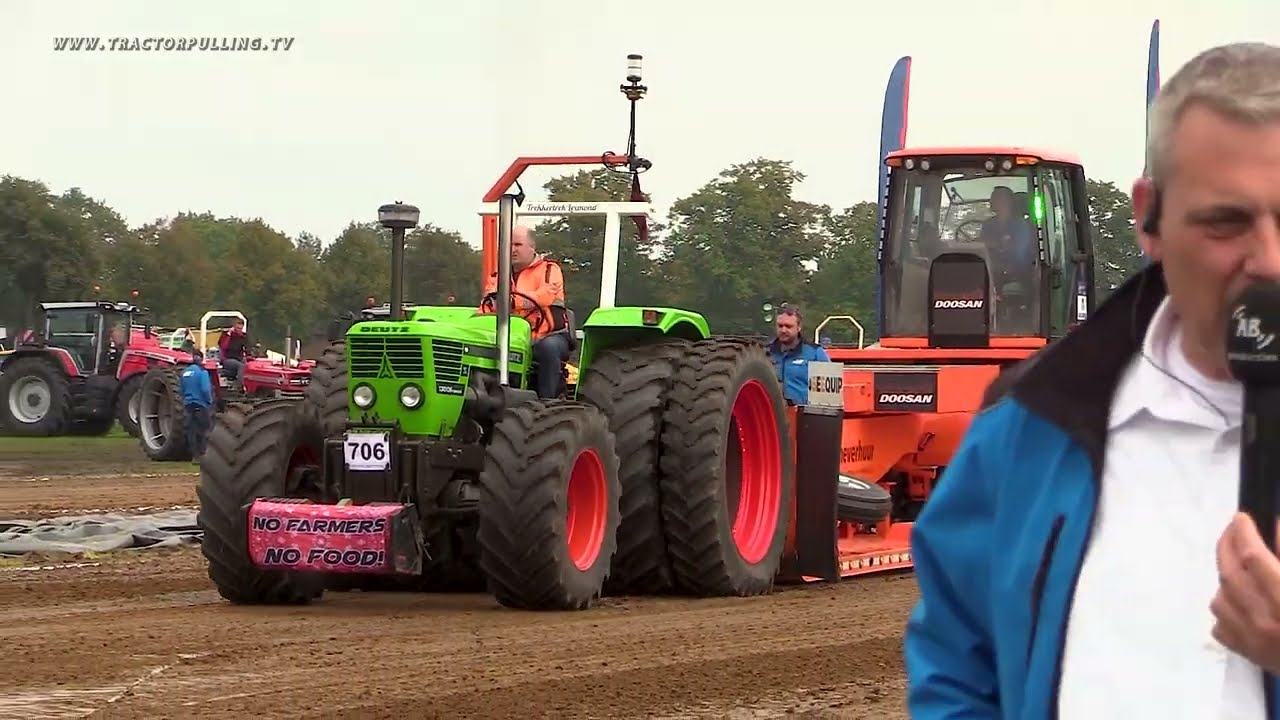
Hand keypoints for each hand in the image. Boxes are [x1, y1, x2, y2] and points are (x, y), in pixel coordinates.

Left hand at [1211, 513, 1279, 672]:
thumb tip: (1276, 528)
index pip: (1254, 557)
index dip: (1245, 532)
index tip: (1241, 517)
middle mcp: (1265, 620)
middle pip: (1230, 574)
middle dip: (1227, 546)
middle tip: (1232, 531)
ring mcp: (1253, 641)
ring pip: (1220, 600)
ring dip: (1226, 579)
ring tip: (1239, 567)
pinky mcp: (1250, 656)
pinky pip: (1221, 627)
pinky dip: (1227, 609)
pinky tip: (1240, 601)